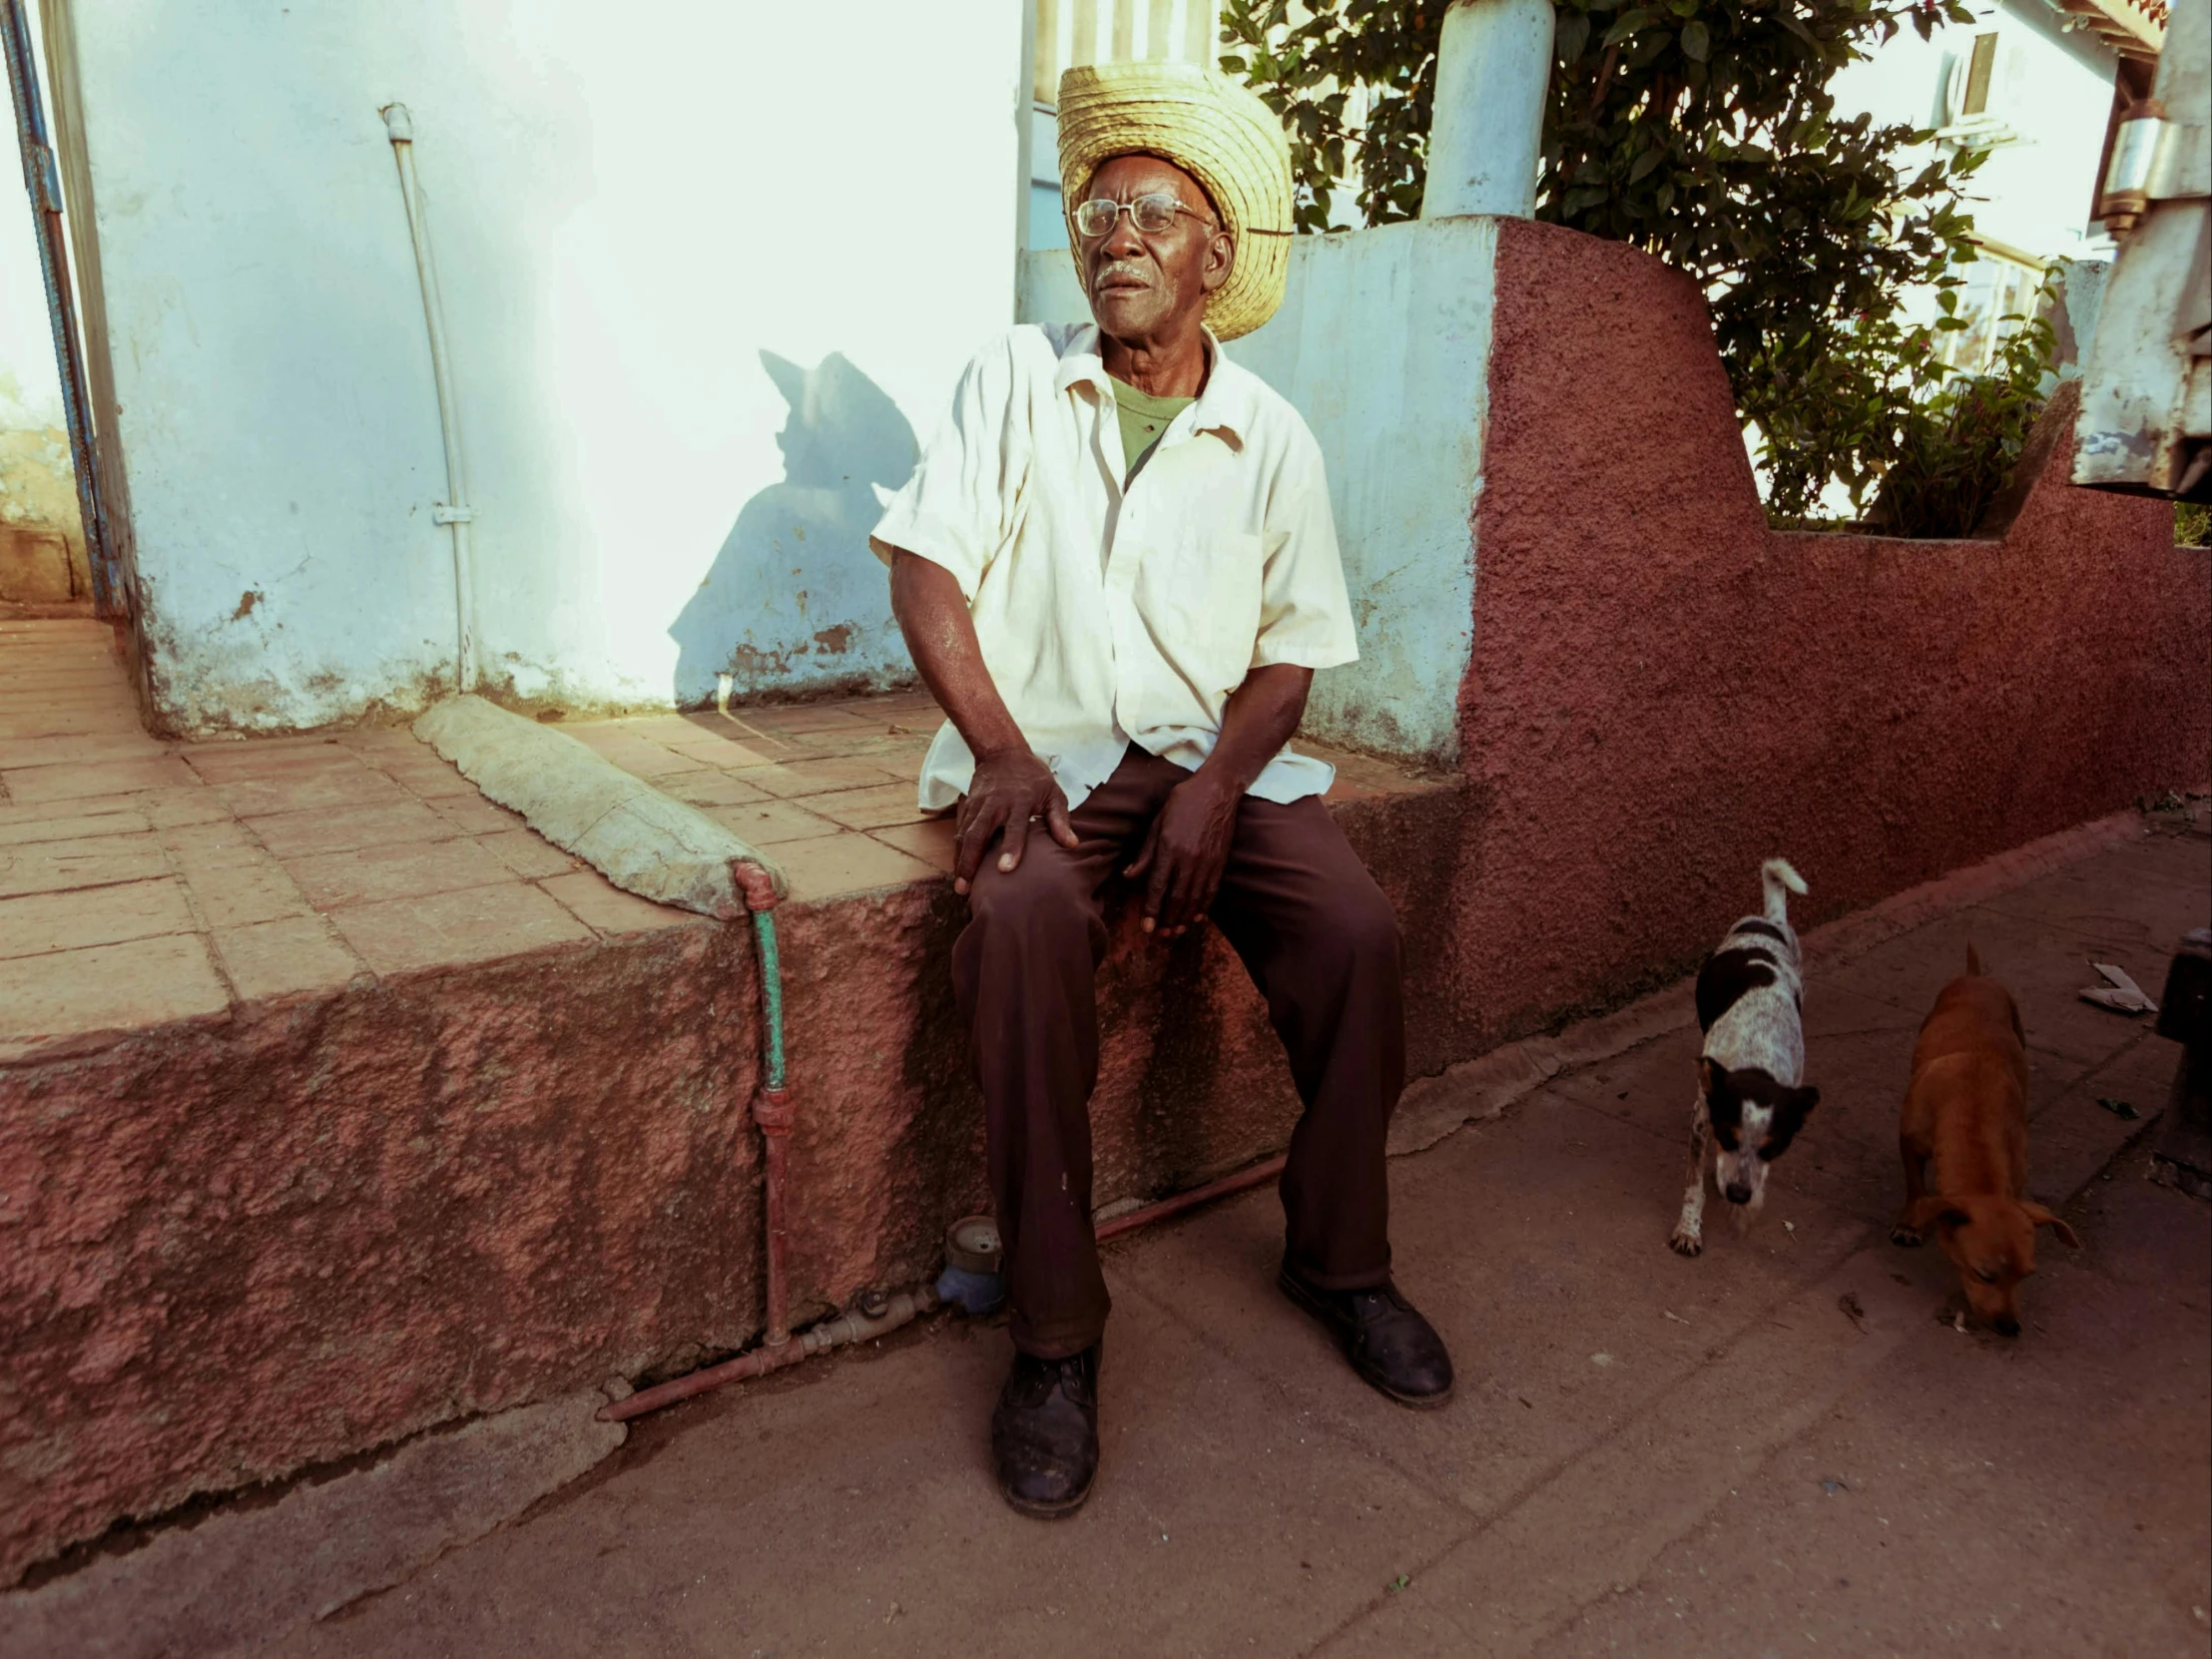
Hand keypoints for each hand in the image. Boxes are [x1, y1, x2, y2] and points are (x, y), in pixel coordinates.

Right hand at [954, 747, 1077, 893]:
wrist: (1002, 752)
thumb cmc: (1033, 777)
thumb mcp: (1053, 793)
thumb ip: (1060, 820)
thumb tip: (1073, 845)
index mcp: (1019, 802)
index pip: (1014, 828)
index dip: (1011, 848)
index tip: (1005, 869)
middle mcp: (995, 805)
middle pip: (978, 835)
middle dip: (970, 862)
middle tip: (966, 888)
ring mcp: (978, 806)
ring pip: (964, 836)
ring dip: (960, 861)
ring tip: (960, 886)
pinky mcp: (968, 808)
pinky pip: (960, 832)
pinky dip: (957, 852)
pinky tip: (959, 869)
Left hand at [1123, 771, 1238, 938]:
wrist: (1216, 791)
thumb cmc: (1182, 803)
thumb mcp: (1157, 824)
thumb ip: (1145, 853)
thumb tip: (1129, 876)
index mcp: (1169, 848)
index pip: (1158, 886)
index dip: (1151, 909)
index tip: (1146, 927)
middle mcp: (1189, 858)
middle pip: (1176, 898)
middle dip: (1167, 920)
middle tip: (1160, 936)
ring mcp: (1207, 862)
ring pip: (1194, 898)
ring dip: (1184, 918)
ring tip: (1175, 932)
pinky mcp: (1220, 862)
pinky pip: (1211, 890)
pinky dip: (1203, 906)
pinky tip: (1196, 917)